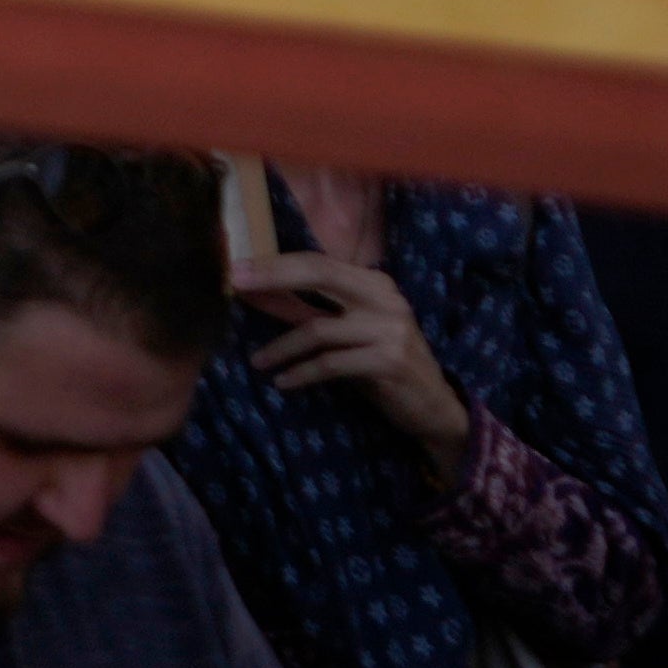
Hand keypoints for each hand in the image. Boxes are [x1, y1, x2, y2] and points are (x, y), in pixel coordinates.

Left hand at [231, 249, 468, 460]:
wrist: (434, 406)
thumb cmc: (381, 363)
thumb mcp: (344, 332)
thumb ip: (303, 310)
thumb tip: (253, 292)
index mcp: (374, 283)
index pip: (318, 262)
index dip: (275, 263)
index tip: (235, 268)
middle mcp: (386, 298)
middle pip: (320, 274)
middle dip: (273, 277)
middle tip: (234, 287)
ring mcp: (391, 329)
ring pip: (318, 328)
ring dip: (281, 347)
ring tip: (258, 361)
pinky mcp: (390, 361)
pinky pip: (331, 363)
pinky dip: (302, 372)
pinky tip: (283, 381)